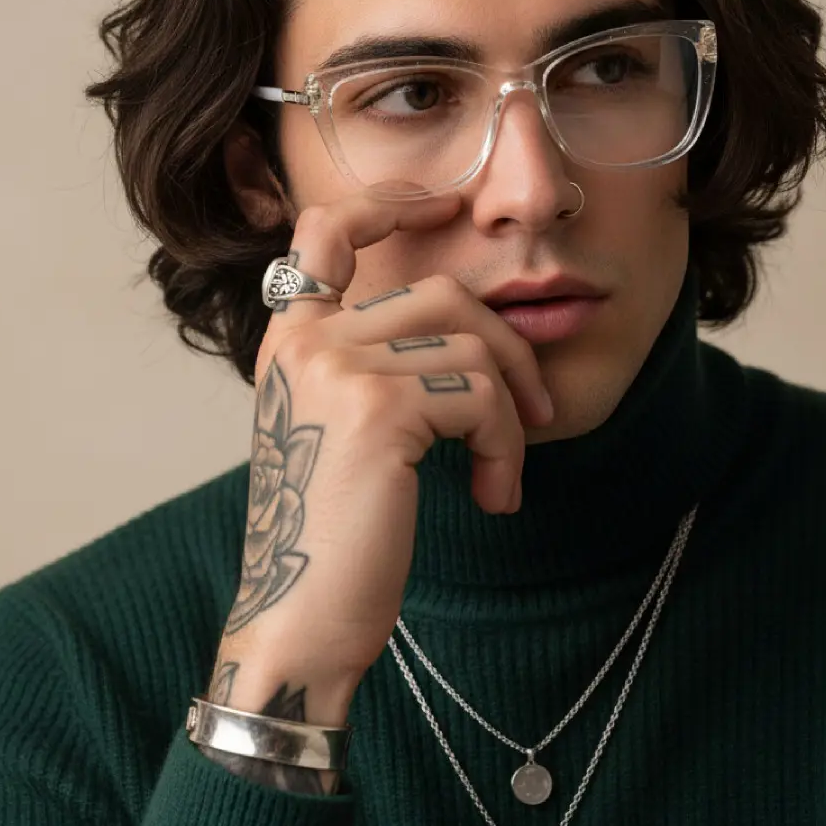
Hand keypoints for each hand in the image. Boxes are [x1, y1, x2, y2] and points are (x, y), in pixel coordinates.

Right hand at [209, 185, 554, 724]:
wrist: (301, 621)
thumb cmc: (332, 535)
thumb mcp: (341, 431)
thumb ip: (377, 366)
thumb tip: (471, 330)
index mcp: (290, 340)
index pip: (327, 231)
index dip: (388, 205)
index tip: (441, 205)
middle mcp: (306, 340)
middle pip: (443, 294)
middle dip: (506, 349)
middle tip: (534, 410)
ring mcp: (338, 367)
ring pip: (473, 345)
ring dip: (510, 412)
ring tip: (502, 472)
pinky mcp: (379, 408)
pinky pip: (482, 397)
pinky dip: (505, 447)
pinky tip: (492, 496)